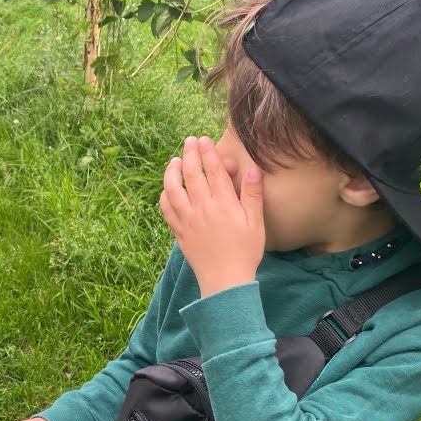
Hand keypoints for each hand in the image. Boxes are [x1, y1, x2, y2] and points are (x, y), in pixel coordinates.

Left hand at [160, 136, 264, 297]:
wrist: (225, 280)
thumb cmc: (245, 251)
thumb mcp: (256, 222)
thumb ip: (253, 194)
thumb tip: (253, 169)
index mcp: (223, 204)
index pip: (213, 171)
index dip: (207, 153)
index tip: (203, 140)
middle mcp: (202, 209)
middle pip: (191, 174)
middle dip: (189, 154)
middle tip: (189, 141)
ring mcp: (187, 220)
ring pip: (173, 189)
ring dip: (172, 172)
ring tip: (174, 160)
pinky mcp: (179, 232)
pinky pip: (166, 209)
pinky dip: (164, 196)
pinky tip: (167, 189)